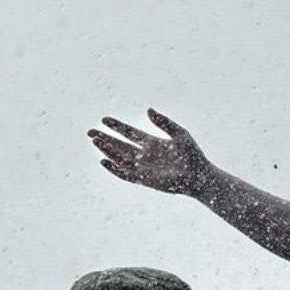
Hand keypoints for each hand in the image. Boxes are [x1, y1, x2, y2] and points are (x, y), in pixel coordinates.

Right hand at [88, 108, 216, 196]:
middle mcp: (145, 155)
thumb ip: (164, 122)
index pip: (130, 133)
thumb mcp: (179, 133)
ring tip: (95, 141)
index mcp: (152, 143)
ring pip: (120, 158)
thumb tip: (148, 110)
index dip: (117, 126)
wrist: (199, 176)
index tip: (104, 119)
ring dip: (108, 150)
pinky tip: (104, 160)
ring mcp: (144, 167)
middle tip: (90, 132)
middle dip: (105, 138)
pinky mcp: (145, 179)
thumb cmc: (193, 155)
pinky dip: (114, 168)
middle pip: (120, 145)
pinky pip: (126, 174)